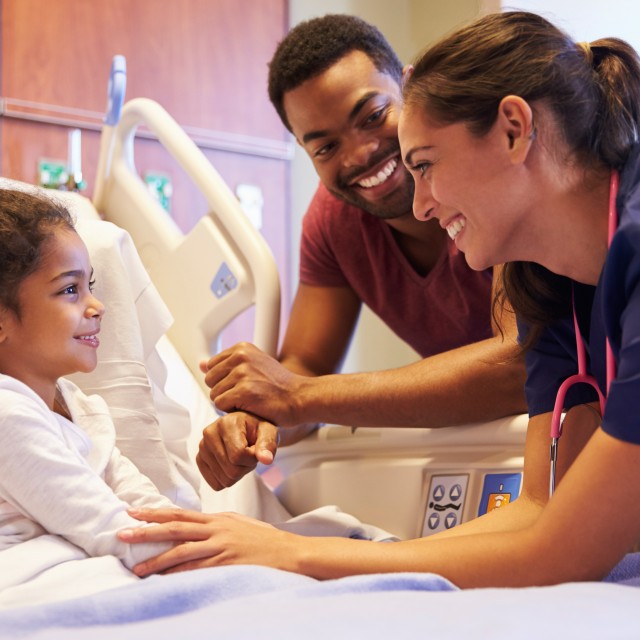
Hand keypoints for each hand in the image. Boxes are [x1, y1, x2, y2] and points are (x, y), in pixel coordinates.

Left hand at [118, 507, 292, 575]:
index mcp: (218, 519)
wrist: (289, 552)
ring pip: (181, 551)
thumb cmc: (265, 540)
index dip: (155, 513)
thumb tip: (197, 525)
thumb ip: (217, 524)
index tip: (133, 512)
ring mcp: (221, 548)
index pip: (180, 513)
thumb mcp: (240, 523)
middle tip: (123, 534)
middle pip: (175, 528)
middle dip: (147, 531)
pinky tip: (163, 580)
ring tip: (136, 568)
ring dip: (156, 560)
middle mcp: (216, 530)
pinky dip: (178, 575)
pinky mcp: (226, 565)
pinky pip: (196, 571)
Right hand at [197, 412, 277, 489]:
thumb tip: (266, 459)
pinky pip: (215, 484)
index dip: (252, 459)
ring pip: (224, 479)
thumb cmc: (257, 429)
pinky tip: (231, 463)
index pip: (238, 456)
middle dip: (245, 467)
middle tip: (248, 454)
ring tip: (240, 457)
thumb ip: (268, 445)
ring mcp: (202, 447)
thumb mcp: (268, 432)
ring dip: (237, 473)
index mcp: (226, 423)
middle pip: (231, 470)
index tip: (256, 450)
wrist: (246, 427)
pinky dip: (227, 478)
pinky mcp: (200, 459)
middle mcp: (210, 433)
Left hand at [200, 343, 301, 425]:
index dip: (224, 380)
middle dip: (223, 391)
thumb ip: (226, 364)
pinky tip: (249, 406)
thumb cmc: (278, 386)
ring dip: (228, 402)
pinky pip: (220, 405)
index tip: (242, 384)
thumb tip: (201, 363)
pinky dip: (232, 410)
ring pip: (214, 394)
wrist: (299, 397)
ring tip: (249, 400)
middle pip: (210, 380)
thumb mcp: (253, 366)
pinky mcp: (243, 390)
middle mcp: (240, 356)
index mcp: (241, 348)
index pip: (211, 366)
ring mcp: (242, 373)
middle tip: (245, 395)